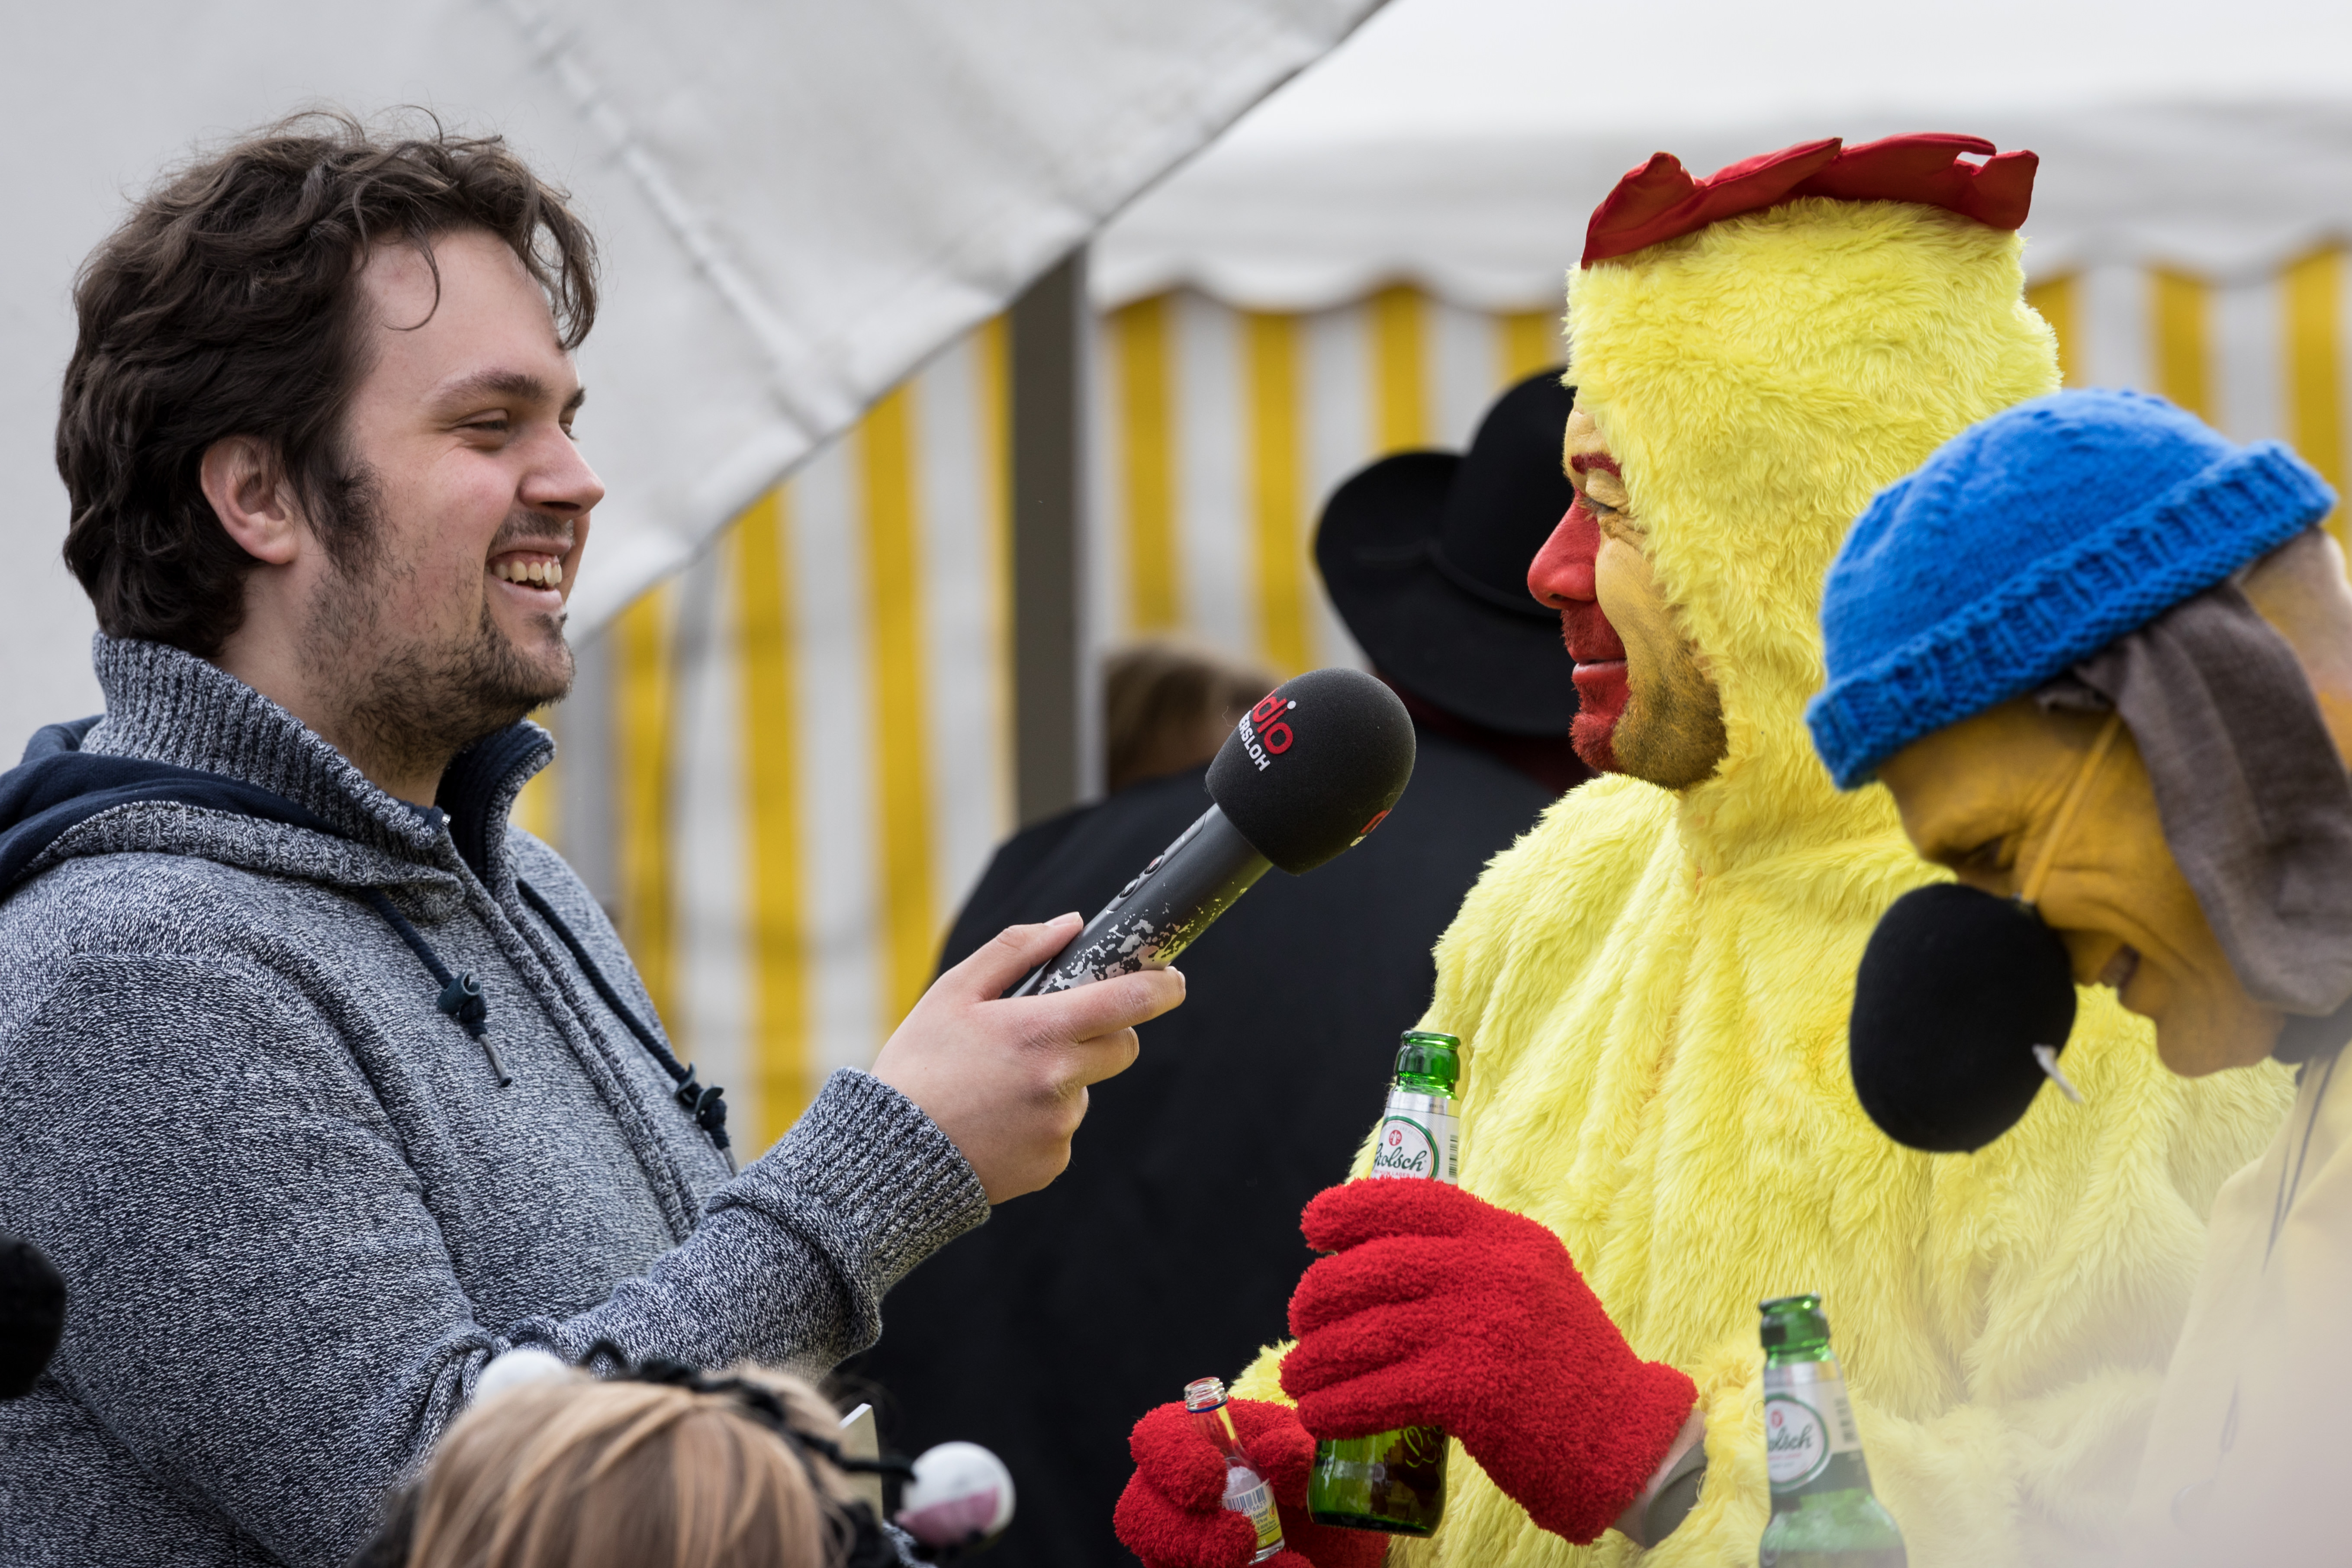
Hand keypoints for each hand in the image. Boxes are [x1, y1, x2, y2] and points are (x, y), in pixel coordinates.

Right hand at [870, 914, 1181, 1201]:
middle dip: (1105, 1031)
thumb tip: (1070, 925)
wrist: (887, 1158)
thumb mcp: (953, 994)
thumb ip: (1015, 952)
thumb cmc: (918, 1066)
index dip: (1162, 987)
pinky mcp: (1052, 1164)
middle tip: (1057, 1030)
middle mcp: (1060, 1082)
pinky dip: (1040, 1120)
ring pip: (1085, 1088)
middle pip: (1122, 1047)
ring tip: (996, 1086)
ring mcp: (1059, 1128)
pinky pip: (1062, 1130)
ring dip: (1060, 1079)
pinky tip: (995, 1119)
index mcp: (1041, 1032)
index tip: (1170, 980)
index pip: (1129, 1002)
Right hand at [1115, 1398, 1384, 1567]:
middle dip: (1185, 1532)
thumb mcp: (1309, 1458)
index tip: (1212, 1480)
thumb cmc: (1302, 1477)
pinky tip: (1291, 1567)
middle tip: (1242, 1539)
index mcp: (1190, 1442)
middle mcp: (1167, 1494)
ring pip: (1157, 1559)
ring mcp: (1173, 1542)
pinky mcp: (1191, 1567)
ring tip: (1272, 1561)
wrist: (1321, 1530)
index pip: (1154, 1439)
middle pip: (1137, 1514)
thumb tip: (1273, 1452)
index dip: (1171, 1458)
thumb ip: (1295, 1450)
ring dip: (1205, 1560)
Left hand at [1282, 1179, 1695, 1544]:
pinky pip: (1378, 1391)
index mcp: (1506, 1238)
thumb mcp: (1532, 1283)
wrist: (1625, 1441)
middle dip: (1320, 1294)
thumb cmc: (1566, 1367)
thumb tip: (1378, 1255)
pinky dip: (1337, 1406)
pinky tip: (1319, 1415)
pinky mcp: (1470, 1390)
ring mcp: (1480, 1327)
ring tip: (1297, 1375)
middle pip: (1374, 1267)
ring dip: (1316, 1358)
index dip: (1351, 1209)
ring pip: (1366, 1332)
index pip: (1414, 1200)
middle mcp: (1492, 1271)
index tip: (1313, 1227)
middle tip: (1300, 1320)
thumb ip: (1471, 1262)